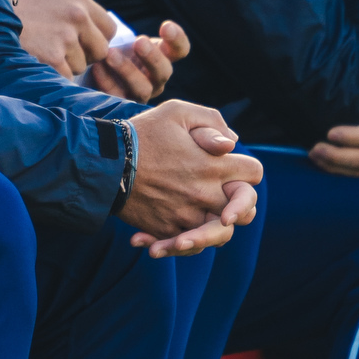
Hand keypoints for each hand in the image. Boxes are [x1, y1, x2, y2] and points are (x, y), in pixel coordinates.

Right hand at [14, 0, 164, 89]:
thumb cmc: (17, 7)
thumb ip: (74, 9)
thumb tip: (95, 32)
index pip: (109, 27)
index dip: (97, 39)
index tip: (85, 44)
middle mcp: (77, 15)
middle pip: (101, 50)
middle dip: (85, 56)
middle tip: (64, 53)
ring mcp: (65, 37)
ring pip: (80, 66)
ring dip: (65, 65)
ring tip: (41, 51)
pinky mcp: (53, 57)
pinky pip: (64, 77)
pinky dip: (51, 75)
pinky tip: (36, 60)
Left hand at [90, 17, 186, 102]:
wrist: (88, 69)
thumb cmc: (110, 47)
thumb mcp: (120, 37)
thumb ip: (126, 32)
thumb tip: (116, 24)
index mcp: (161, 56)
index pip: (180, 50)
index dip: (177, 40)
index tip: (166, 26)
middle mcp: (156, 77)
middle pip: (164, 71)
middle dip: (152, 56)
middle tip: (139, 41)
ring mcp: (141, 94)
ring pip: (143, 88)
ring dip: (127, 70)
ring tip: (110, 54)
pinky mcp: (122, 105)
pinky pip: (118, 96)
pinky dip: (108, 81)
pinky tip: (97, 67)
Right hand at [124, 101, 262, 257]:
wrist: (104, 165)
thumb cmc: (142, 134)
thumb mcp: (177, 112)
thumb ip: (211, 121)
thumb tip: (232, 143)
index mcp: (212, 165)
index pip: (254, 173)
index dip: (247, 169)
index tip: (231, 167)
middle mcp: (204, 194)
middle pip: (246, 213)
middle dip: (240, 204)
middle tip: (224, 197)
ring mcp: (186, 216)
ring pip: (220, 235)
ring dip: (215, 227)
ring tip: (200, 217)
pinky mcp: (166, 231)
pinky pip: (188, 246)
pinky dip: (183, 241)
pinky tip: (172, 231)